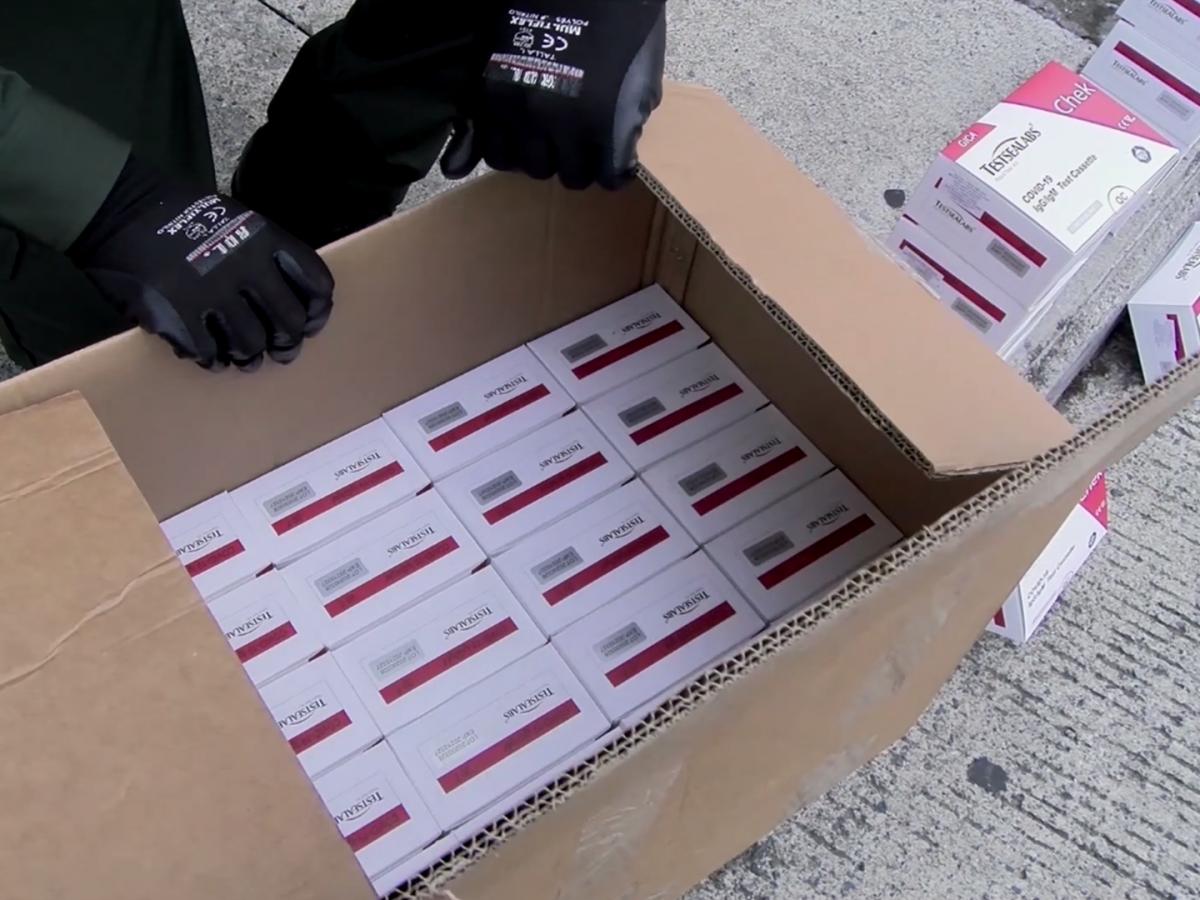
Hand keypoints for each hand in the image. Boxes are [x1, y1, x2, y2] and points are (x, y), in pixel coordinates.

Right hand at [70, 156, 333, 370]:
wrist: (116, 207)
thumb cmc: (179, 213)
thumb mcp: (236, 220)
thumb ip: (265, 255)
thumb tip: (291, 301)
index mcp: (265, 238)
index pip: (317, 283)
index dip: (319, 311)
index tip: (311, 324)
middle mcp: (246, 265)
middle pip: (289, 322)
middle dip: (289, 343)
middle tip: (282, 351)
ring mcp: (212, 291)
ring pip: (251, 344)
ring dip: (250, 357)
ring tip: (244, 359)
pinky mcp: (178, 314)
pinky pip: (209, 352)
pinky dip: (213, 359)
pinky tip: (210, 356)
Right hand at [441, 1, 665, 189]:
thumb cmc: (620, 21)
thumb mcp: (646, 75)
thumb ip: (632, 121)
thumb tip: (618, 152)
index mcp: (602, 123)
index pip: (605, 177)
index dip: (609, 170)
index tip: (607, 161)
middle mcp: (557, 126)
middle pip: (565, 175)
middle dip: (574, 163)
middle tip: (576, 146)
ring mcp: (519, 111)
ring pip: (525, 166)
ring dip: (539, 156)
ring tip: (545, 139)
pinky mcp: (489, 95)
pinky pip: (490, 147)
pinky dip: (504, 148)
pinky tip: (517, 134)